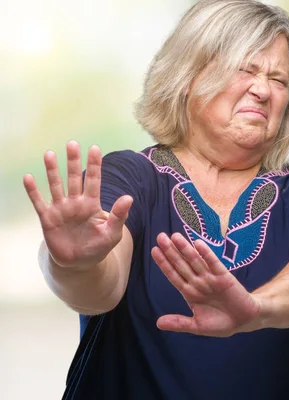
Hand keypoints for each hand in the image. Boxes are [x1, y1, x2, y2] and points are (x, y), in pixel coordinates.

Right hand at [23, 141, 132, 269]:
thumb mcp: (112, 233)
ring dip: (52, 171)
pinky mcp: (48, 218)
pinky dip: (33, 191)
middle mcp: (76, 202)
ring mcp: (61, 209)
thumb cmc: (98, 246)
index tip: (95, 148)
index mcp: (92, 204)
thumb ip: (119, 215)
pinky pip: (39, 202)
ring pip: (56, 186)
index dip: (94, 165)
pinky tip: (29, 177)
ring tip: (49, 154)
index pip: (94, 181)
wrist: (79, 263)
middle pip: (74, 178)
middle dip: (73, 162)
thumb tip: (129, 197)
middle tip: (72, 143)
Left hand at [151, 232, 261, 336]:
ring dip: (185, 249)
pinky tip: (198, 244)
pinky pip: (213, 263)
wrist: (244, 321)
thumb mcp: (197, 326)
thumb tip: (158, 323)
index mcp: (189, 293)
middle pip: (181, 264)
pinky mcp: (224, 277)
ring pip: (195, 261)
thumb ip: (179, 323)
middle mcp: (198, 282)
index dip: (164, 263)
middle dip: (170, 251)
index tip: (154, 251)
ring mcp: (211, 278)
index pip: (173, 275)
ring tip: (175, 236)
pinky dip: (206, 254)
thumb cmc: (220, 323)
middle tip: (160, 236)